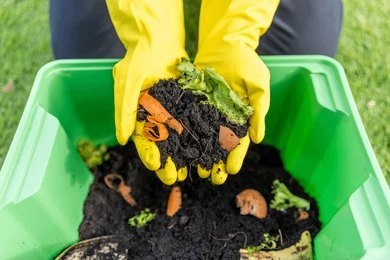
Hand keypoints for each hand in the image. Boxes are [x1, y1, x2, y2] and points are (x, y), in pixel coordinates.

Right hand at [106, 0, 187, 183]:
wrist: (157, 38)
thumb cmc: (138, 59)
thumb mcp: (127, 83)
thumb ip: (124, 111)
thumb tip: (121, 140)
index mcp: (138, 116)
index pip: (142, 140)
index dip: (148, 154)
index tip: (156, 166)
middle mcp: (155, 117)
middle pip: (162, 145)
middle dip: (168, 162)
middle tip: (175, 178)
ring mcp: (172, 112)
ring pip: (180, 138)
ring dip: (184, 155)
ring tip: (191, 172)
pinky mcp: (187, 105)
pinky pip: (193, 123)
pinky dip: (199, 137)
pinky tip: (206, 150)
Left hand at [194, 0, 279, 183]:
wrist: (225, 43)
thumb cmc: (245, 62)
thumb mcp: (258, 84)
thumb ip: (259, 110)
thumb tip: (259, 138)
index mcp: (241, 117)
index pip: (240, 141)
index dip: (236, 156)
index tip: (231, 170)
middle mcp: (223, 118)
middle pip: (219, 145)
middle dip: (216, 162)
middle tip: (210, 177)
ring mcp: (207, 112)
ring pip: (202, 138)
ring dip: (198, 155)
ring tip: (193, 171)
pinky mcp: (192, 104)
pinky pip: (187, 121)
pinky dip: (183, 136)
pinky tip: (178, 149)